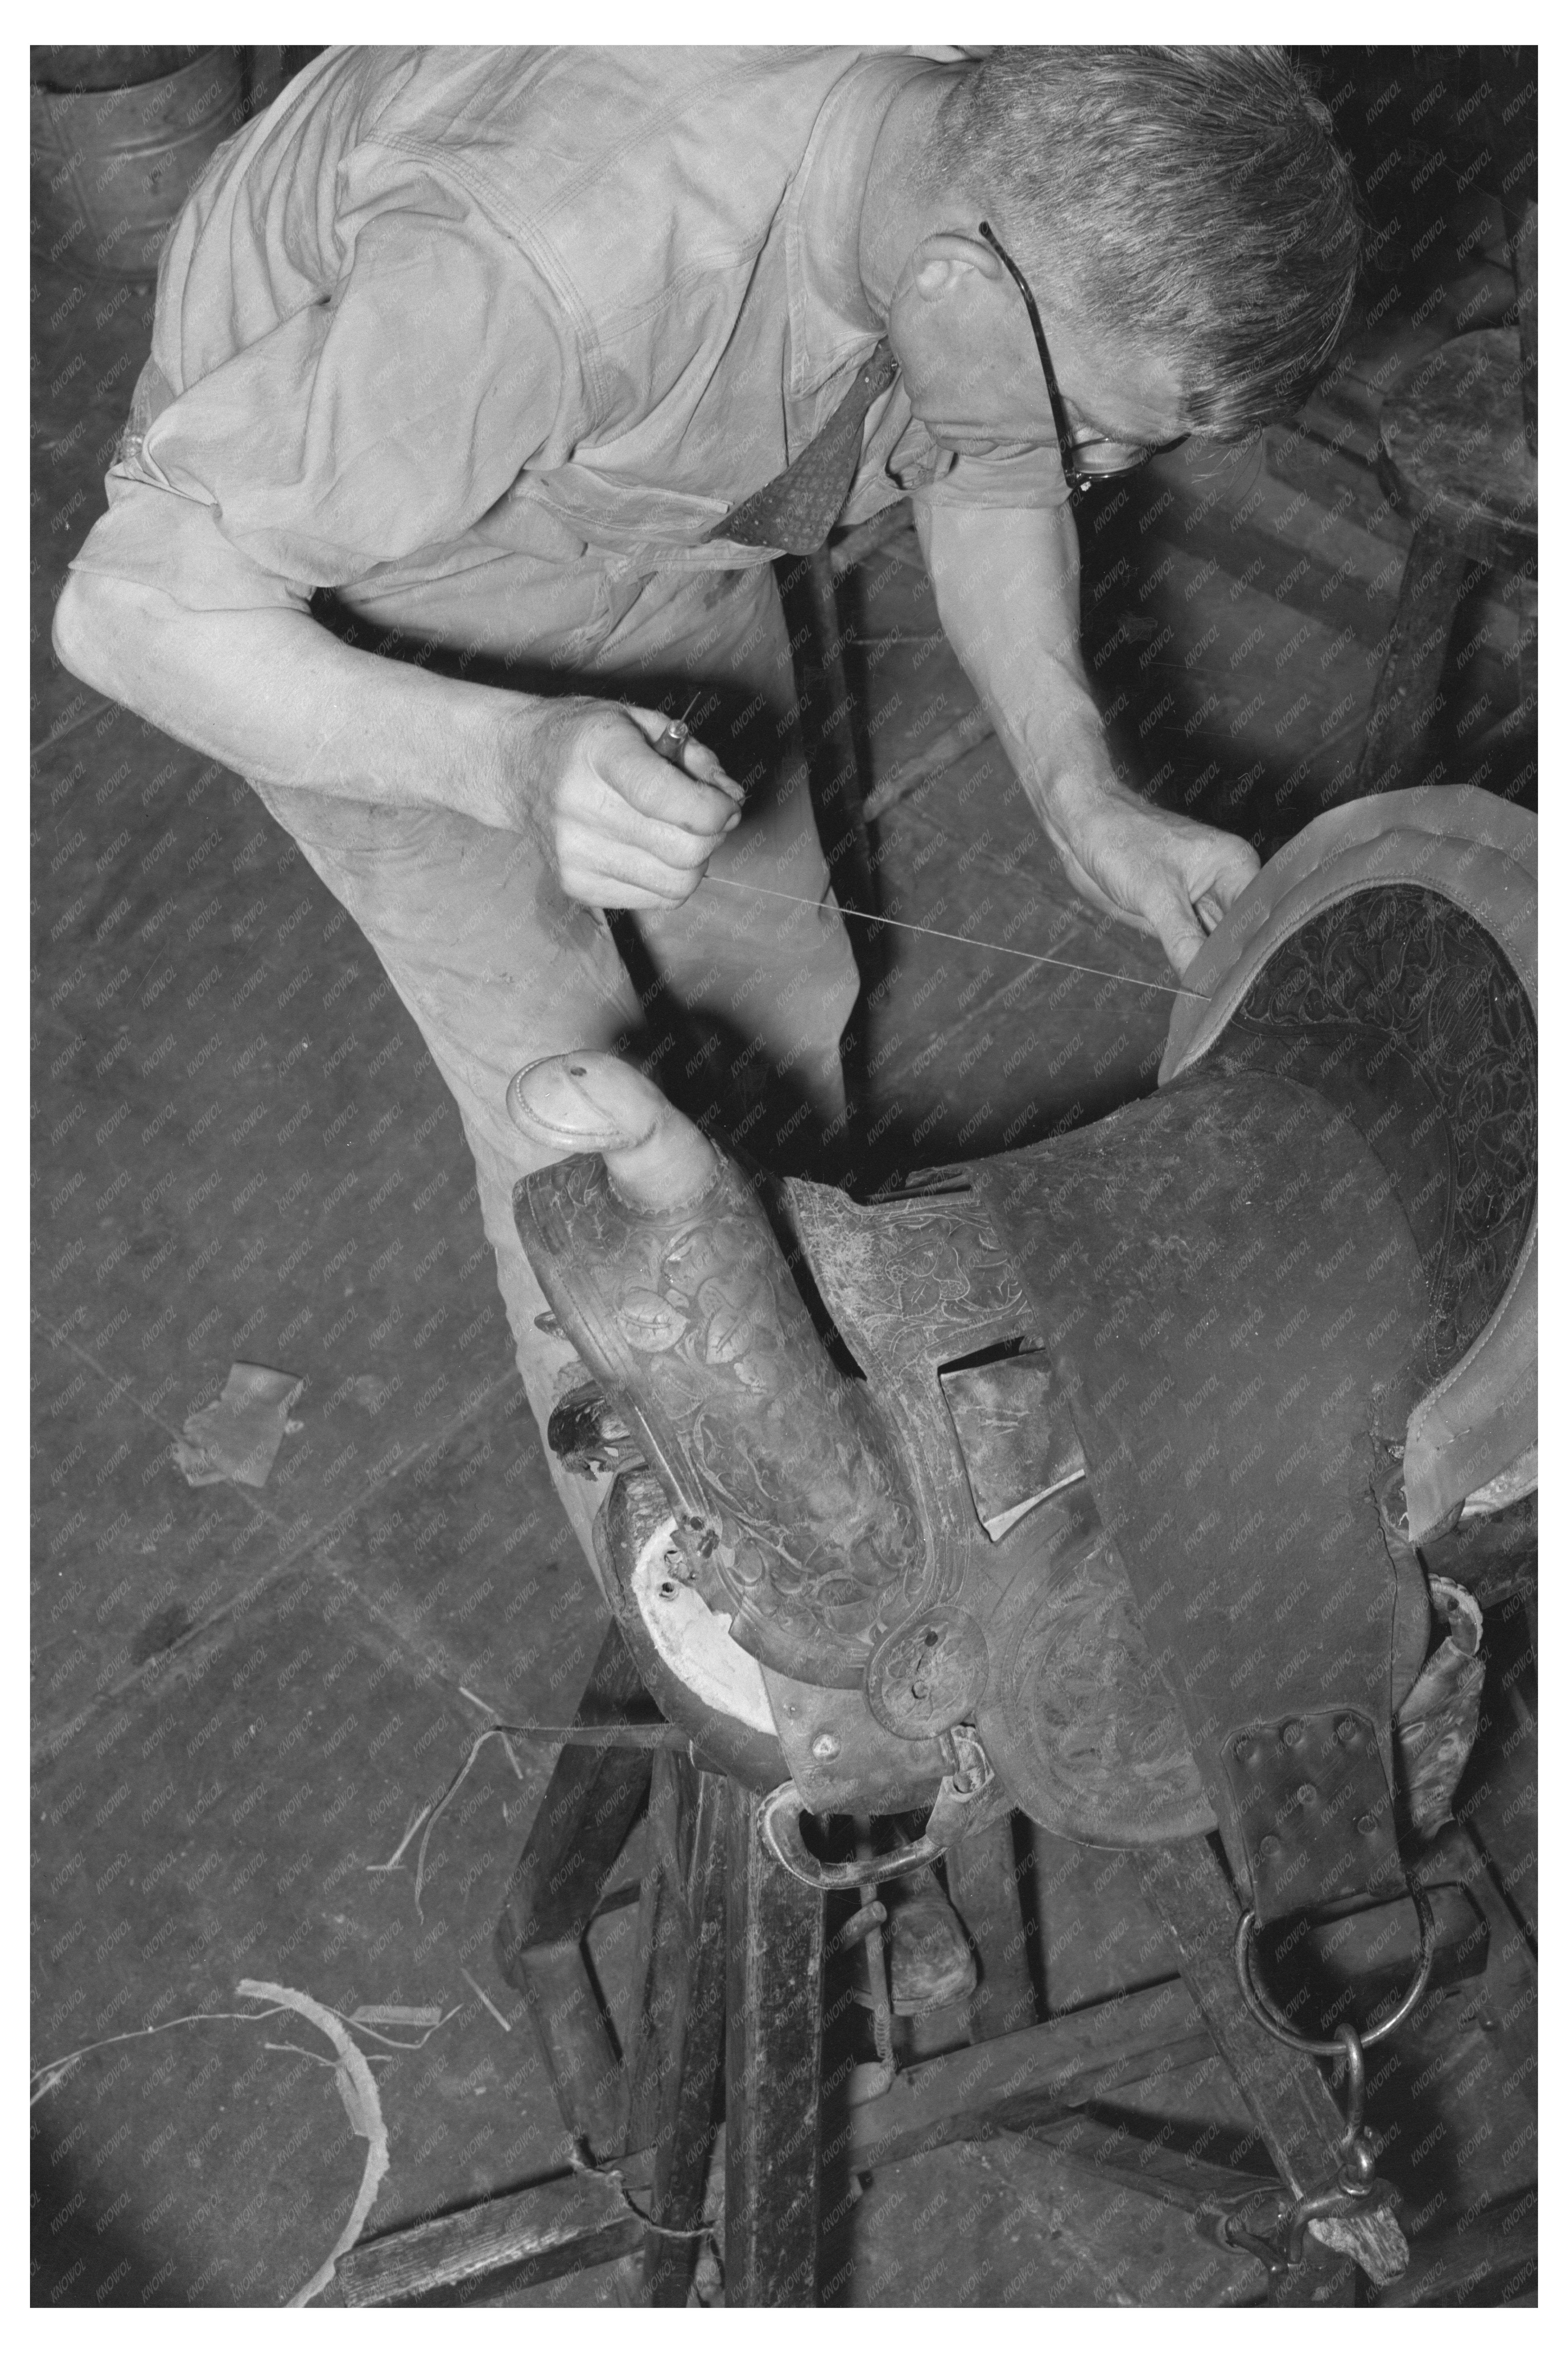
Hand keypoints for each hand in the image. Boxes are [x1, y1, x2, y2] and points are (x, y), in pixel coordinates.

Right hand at [506, 696, 742, 909]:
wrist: (516, 764)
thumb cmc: (587, 739)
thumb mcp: (642, 722)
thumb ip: (696, 756)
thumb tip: (732, 801)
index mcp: (602, 751)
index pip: (672, 800)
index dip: (715, 810)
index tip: (722, 804)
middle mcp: (580, 804)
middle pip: (686, 852)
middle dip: (711, 837)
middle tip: (700, 817)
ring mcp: (574, 852)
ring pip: (677, 885)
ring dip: (691, 862)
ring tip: (672, 833)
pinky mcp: (575, 885)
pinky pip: (654, 901)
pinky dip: (664, 879)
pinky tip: (646, 850)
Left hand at [1043, 777, 1259, 976]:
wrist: (1084, 827)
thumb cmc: (1121, 841)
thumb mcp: (1155, 896)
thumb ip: (1184, 942)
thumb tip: (1207, 983)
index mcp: (1235, 865)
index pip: (1260, 917)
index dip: (1255, 951)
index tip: (1249, 984)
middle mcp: (1227, 883)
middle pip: (1245, 935)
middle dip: (1238, 965)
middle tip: (1238, 998)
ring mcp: (1204, 902)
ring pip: (1221, 946)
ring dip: (1218, 969)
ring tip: (1223, 996)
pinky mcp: (1181, 915)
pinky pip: (1196, 947)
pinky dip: (1196, 964)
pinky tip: (1201, 985)